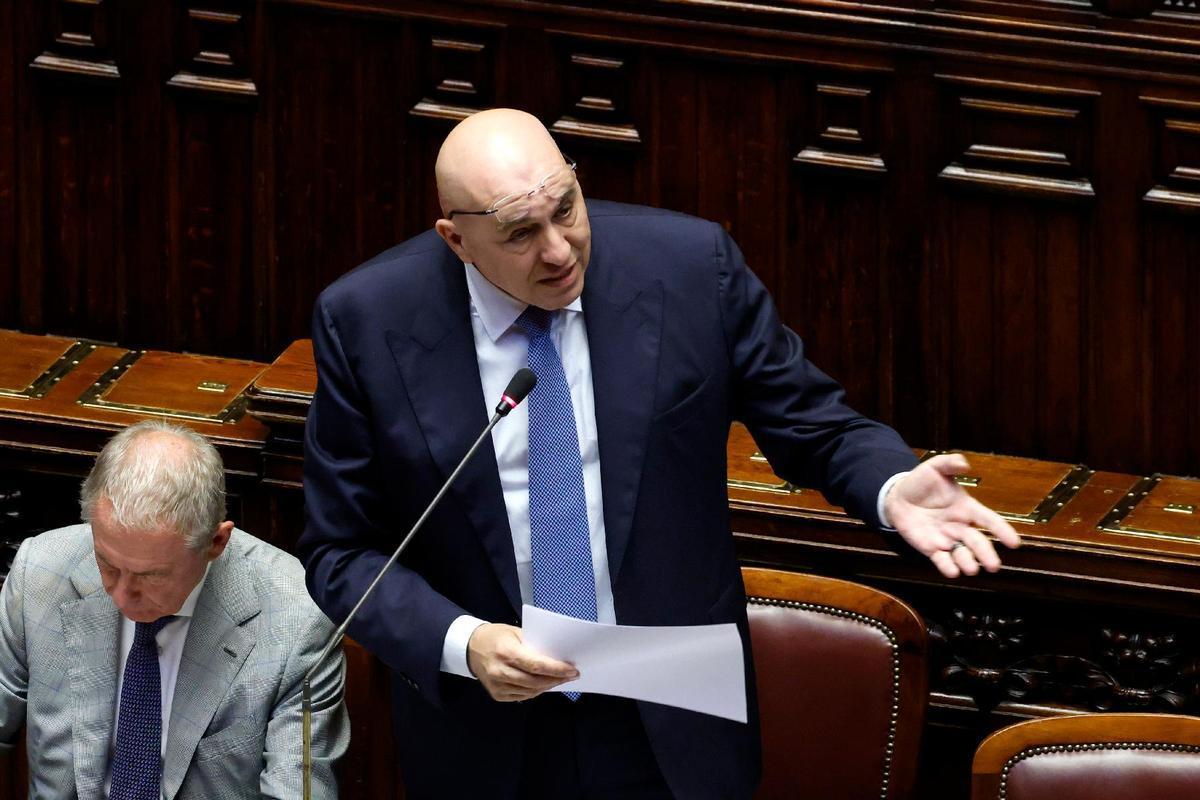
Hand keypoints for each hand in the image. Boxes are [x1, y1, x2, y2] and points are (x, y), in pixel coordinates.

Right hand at [466, 623, 578, 701]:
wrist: (470, 647)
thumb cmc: (496, 636)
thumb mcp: (515, 633)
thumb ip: (534, 645)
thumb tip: (556, 656)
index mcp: (506, 652)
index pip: (536, 665)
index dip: (557, 669)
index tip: (573, 670)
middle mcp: (500, 671)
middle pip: (535, 681)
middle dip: (556, 679)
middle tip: (571, 676)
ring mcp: (497, 685)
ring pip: (530, 691)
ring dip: (547, 686)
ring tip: (559, 680)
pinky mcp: (496, 694)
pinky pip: (521, 696)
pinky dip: (534, 691)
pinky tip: (542, 684)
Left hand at [884, 454, 1021, 577]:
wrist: (897, 496)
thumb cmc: (921, 482)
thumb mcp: (935, 467)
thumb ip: (950, 464)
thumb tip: (964, 464)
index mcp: (967, 508)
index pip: (989, 520)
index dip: (1002, 530)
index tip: (1014, 542)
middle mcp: (960, 526)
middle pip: (977, 542)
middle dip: (986, 554)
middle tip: (994, 566)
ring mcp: (946, 539)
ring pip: (962, 555)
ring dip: (968, 563)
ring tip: (972, 569)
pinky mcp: (931, 548)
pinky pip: (942, 560)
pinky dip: (947, 567)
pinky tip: (952, 571)